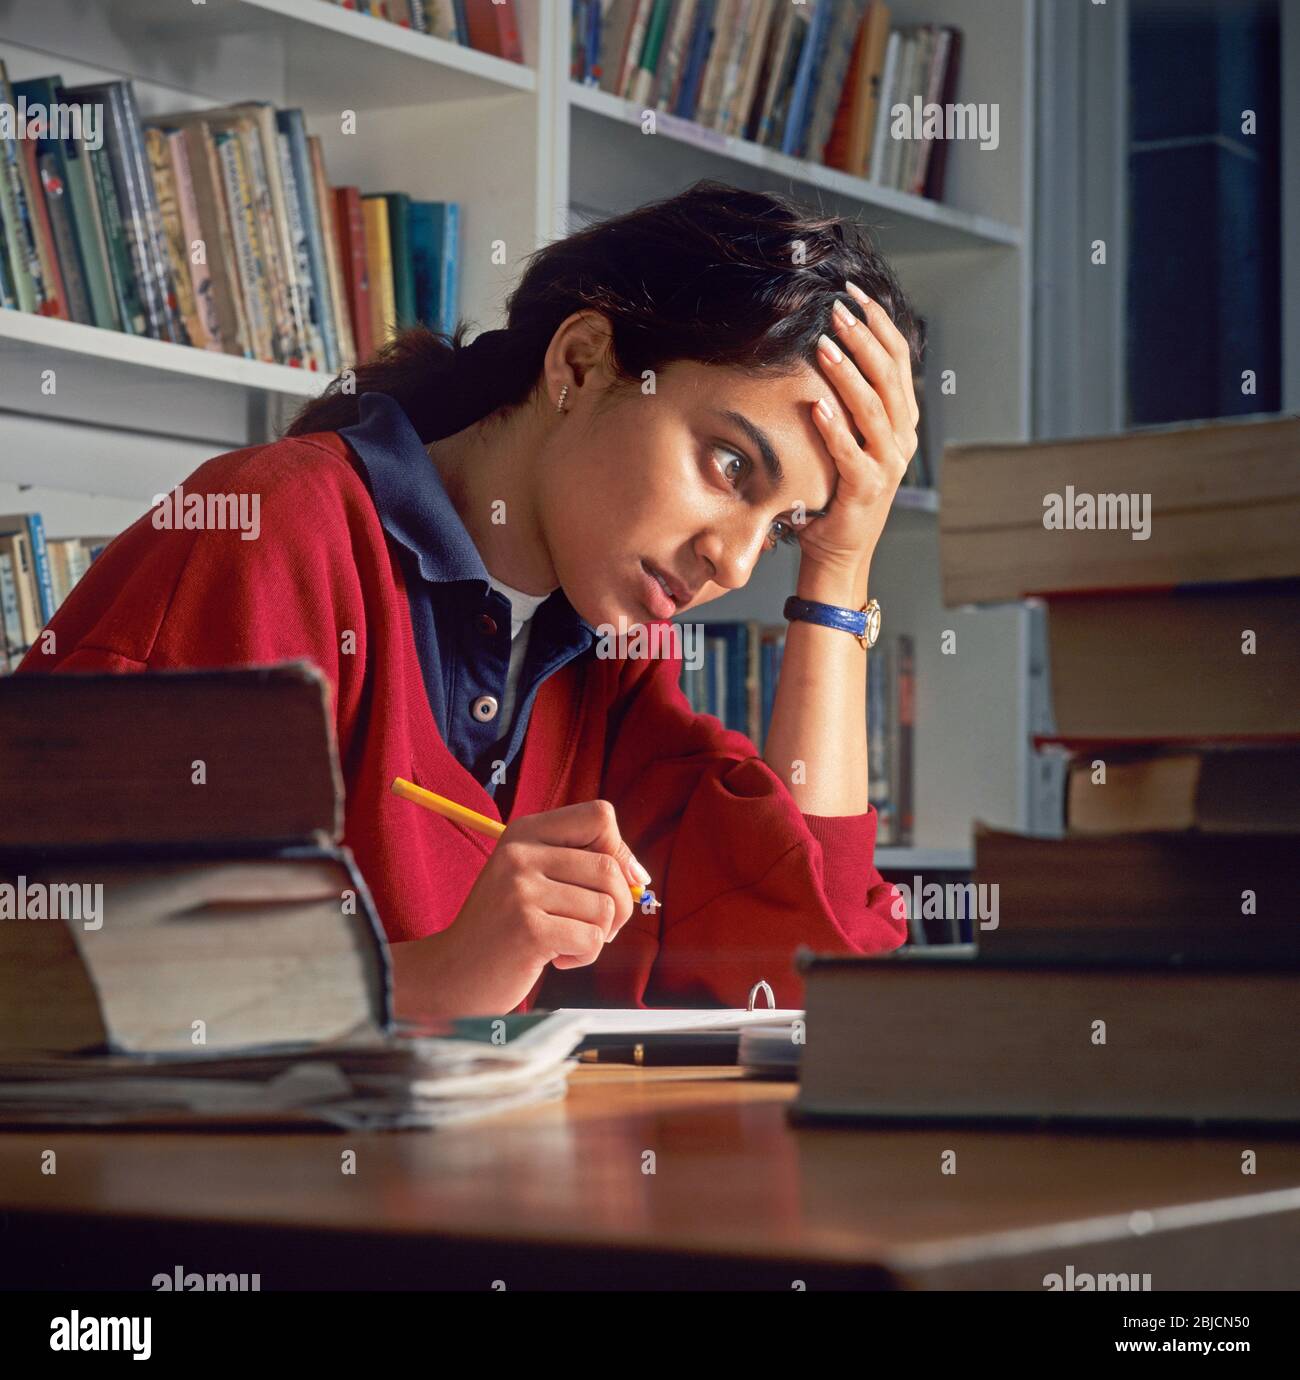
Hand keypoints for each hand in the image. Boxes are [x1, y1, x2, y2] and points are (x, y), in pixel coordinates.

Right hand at [391, 799, 647, 1016]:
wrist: (451, 975)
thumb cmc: (503, 929)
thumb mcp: (532, 880)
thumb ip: (580, 866)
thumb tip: (639, 876)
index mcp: (523, 832)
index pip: (600, 816)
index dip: (619, 851)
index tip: (613, 884)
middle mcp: (520, 854)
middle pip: (610, 867)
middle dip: (619, 906)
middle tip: (595, 928)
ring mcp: (521, 891)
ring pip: (606, 906)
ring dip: (599, 935)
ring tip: (566, 943)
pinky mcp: (528, 929)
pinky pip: (592, 939)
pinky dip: (585, 957)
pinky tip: (555, 959)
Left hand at [794, 280, 919, 581]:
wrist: (838, 552)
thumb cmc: (835, 491)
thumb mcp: (848, 439)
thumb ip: (847, 403)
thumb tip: (824, 348)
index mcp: (902, 421)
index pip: (898, 359)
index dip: (879, 323)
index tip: (854, 293)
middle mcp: (902, 439)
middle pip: (889, 376)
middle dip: (864, 338)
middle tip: (838, 309)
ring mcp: (888, 465)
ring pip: (873, 409)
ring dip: (848, 375)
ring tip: (824, 346)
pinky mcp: (866, 490)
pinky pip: (850, 452)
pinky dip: (835, 428)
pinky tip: (816, 405)